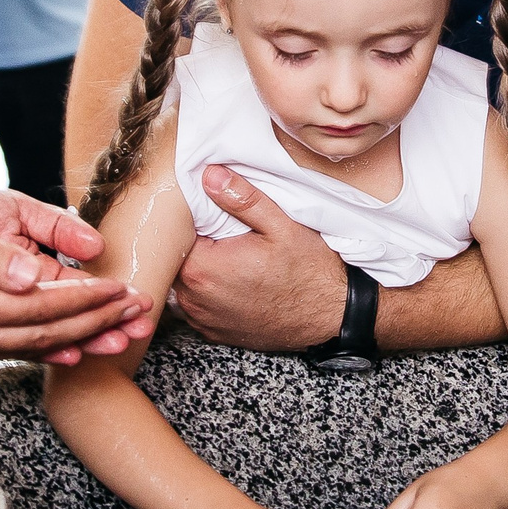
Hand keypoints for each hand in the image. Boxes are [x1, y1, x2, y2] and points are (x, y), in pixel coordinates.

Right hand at [0, 179, 152, 363]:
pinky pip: (4, 347)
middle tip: (141, 316)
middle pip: (41, 335)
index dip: (86, 301)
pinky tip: (69, 350)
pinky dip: (42, 348)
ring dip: (77, 341)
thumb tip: (37, 274)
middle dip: (95, 325)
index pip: (39, 308)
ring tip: (121, 337)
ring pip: (26, 347)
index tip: (124, 291)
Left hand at [169, 164, 343, 349]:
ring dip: (199, 269)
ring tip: (229, 257)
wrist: (331, 315)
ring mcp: (202, 320)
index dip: (191, 220)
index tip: (211, 214)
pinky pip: (196, 305)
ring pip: (183, 284)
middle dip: (194, 244)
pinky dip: (207, 292)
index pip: (176, 234)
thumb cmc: (309, 273)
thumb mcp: (281, 226)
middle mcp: (195, 299)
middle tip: (223, 233)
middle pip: (177, 259)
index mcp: (204, 269)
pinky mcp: (212, 333)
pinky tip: (233, 282)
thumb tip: (210, 175)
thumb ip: (242, 199)